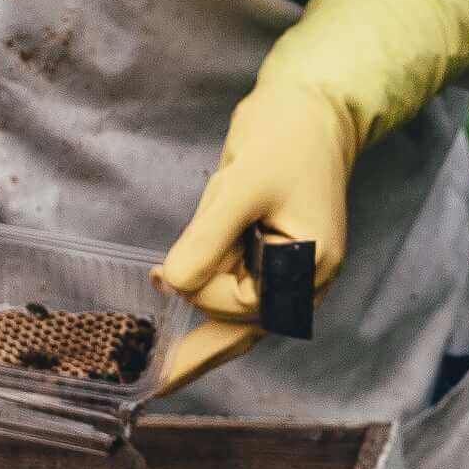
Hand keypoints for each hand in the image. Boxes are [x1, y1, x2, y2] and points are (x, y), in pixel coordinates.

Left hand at [150, 81, 360, 392]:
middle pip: (244, 327)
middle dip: (201, 336)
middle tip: (156, 356)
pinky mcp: (280, 262)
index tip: (160, 274)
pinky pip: (245, 300)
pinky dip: (213, 311)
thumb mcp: (239, 187)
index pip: (240, 304)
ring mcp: (296, 274)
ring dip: (205, 324)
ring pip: (243, 320)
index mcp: (309, 266)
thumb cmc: (283, 140)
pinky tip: (187, 342)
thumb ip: (206, 240)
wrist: (311, 108)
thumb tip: (171, 285)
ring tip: (168, 361)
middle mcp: (308, 281)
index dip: (198, 289)